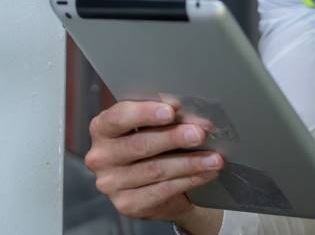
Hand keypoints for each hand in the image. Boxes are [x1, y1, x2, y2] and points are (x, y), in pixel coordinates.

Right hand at [85, 100, 224, 221]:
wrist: (151, 185)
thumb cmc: (150, 145)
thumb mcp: (150, 126)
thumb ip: (160, 116)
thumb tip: (184, 109)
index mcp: (102, 129)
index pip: (119, 118)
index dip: (145, 113)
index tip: (171, 111)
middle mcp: (101, 157)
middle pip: (140, 145)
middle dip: (173, 138)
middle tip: (199, 133)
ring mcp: (112, 184)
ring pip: (156, 170)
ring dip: (189, 163)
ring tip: (214, 157)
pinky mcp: (127, 204)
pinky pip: (163, 191)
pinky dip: (189, 180)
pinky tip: (206, 173)